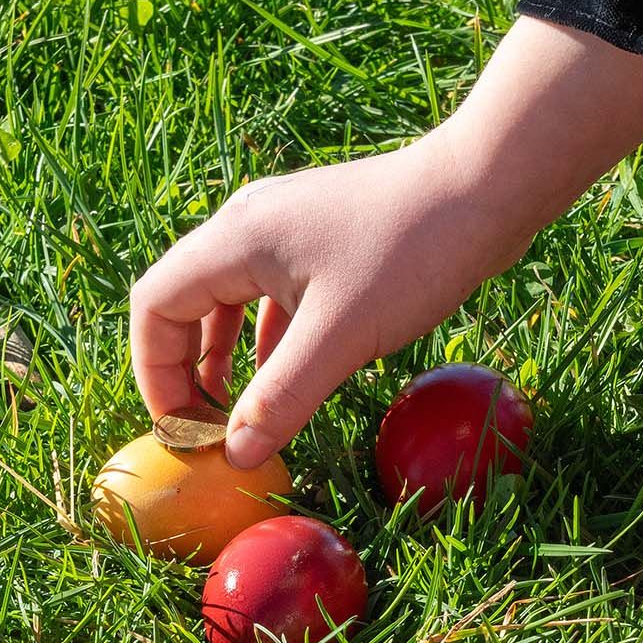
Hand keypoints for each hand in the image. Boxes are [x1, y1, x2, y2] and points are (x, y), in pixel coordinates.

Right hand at [131, 18, 642, 467]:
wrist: (487, 186)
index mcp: (236, 240)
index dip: (155, 373)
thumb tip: (236, 456)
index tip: (183, 428)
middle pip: (183, 302)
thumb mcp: (340, 338)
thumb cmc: (412, 252)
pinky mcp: (321, 239)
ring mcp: (285, 229)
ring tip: (236, 413)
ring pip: (226, 299)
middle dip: (184, 370)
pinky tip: (287, 376)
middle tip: (205, 429)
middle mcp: (248, 227)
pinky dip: (264, 340)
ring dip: (222, 357)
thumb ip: (281, 399)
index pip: (156, 306)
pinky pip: (268, 294)